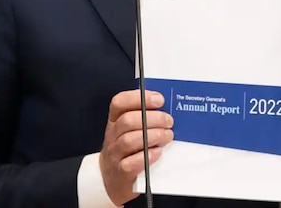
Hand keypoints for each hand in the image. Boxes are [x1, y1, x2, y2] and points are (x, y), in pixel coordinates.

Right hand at [98, 90, 173, 205]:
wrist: (112, 181)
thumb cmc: (127, 152)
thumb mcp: (132, 131)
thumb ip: (145, 119)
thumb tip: (168, 108)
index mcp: (115, 121)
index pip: (119, 103)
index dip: (138, 98)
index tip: (159, 100)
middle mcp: (112, 136)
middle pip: (127, 121)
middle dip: (152, 118)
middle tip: (169, 121)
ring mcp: (115, 155)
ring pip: (129, 140)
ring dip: (152, 136)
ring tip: (167, 136)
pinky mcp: (121, 173)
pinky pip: (131, 163)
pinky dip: (147, 157)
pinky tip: (157, 153)